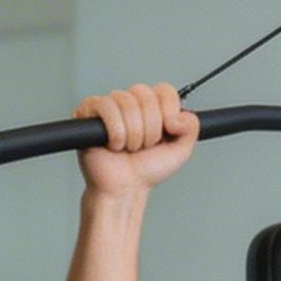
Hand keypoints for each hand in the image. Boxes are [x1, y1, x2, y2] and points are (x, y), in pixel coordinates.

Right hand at [74, 83, 198, 196]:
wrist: (125, 189)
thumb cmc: (146, 171)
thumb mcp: (181, 150)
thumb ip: (192, 127)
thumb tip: (176, 116)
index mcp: (152, 106)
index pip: (164, 90)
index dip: (166, 113)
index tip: (164, 134)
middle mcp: (131, 102)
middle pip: (145, 95)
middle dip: (149, 128)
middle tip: (143, 146)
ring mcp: (110, 106)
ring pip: (126, 102)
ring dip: (132, 134)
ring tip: (128, 147)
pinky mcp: (89, 112)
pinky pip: (105, 107)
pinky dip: (115, 132)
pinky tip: (114, 145)